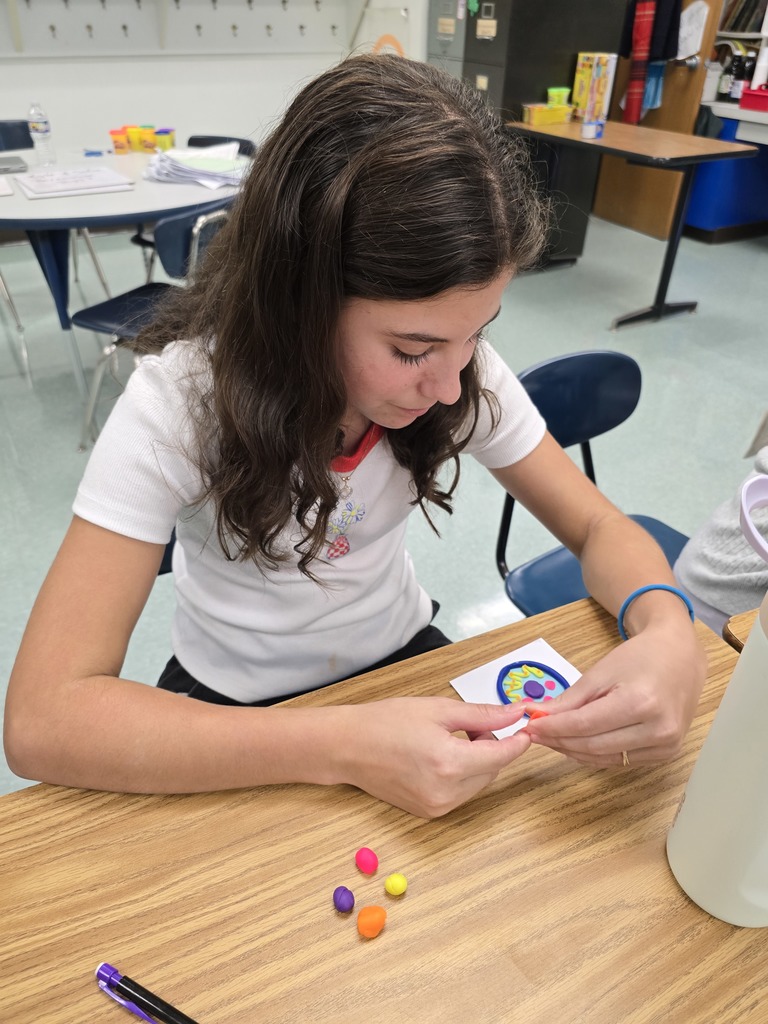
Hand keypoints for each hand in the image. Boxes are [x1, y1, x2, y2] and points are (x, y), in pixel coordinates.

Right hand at [337, 697, 530, 817]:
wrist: (347, 746)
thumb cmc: (386, 721)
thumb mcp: (437, 709)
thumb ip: (482, 714)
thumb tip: (516, 712)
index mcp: (450, 763)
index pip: (501, 756)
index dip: (517, 740)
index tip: (526, 725)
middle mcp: (446, 792)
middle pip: (492, 771)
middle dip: (493, 747)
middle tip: (473, 725)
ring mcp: (437, 806)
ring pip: (479, 784)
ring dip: (478, 762)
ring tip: (453, 739)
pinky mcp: (428, 812)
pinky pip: (461, 793)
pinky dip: (462, 775)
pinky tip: (441, 757)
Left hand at [525, 624, 705, 767]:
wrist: (680, 658)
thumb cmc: (641, 658)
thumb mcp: (602, 672)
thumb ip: (571, 699)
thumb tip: (538, 716)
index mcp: (642, 702)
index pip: (586, 725)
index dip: (554, 728)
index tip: (530, 725)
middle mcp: (658, 729)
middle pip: (594, 746)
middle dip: (559, 741)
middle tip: (534, 733)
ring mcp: (666, 746)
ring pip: (605, 759)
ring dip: (573, 751)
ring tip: (550, 738)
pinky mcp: (666, 754)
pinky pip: (621, 761)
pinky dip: (595, 754)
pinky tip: (575, 744)